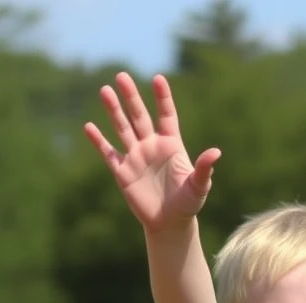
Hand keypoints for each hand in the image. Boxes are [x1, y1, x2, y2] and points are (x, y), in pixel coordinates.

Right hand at [84, 72, 220, 232]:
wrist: (170, 224)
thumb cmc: (188, 205)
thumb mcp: (199, 186)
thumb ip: (204, 168)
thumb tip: (216, 152)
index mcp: (171, 146)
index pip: (166, 116)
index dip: (163, 98)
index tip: (158, 79)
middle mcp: (151, 146)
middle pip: (140, 116)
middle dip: (131, 97)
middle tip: (122, 76)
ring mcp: (136, 157)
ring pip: (123, 128)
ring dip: (114, 110)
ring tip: (105, 90)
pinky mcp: (123, 172)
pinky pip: (109, 153)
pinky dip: (99, 141)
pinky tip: (89, 127)